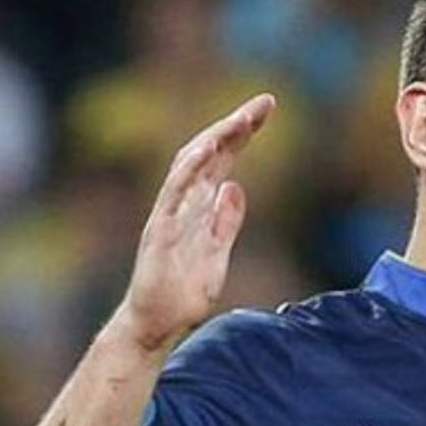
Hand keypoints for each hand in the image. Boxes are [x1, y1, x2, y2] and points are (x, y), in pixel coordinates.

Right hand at [116, 93, 275, 352]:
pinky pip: (172, 193)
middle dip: (236, 126)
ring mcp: (170, 213)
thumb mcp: (218, 254)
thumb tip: (235, 187)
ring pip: (190, 164)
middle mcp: (184, 202)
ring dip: (215, 139)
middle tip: (265, 102)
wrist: (158, 322)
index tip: (266, 110)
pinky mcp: (160, 229)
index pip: (224, 160)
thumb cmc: (184, 292)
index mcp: (201, 207)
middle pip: (211, 153)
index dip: (243, 135)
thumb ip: (226, 222)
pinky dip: (187, 170)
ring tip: (240, 119)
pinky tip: (205, 151)